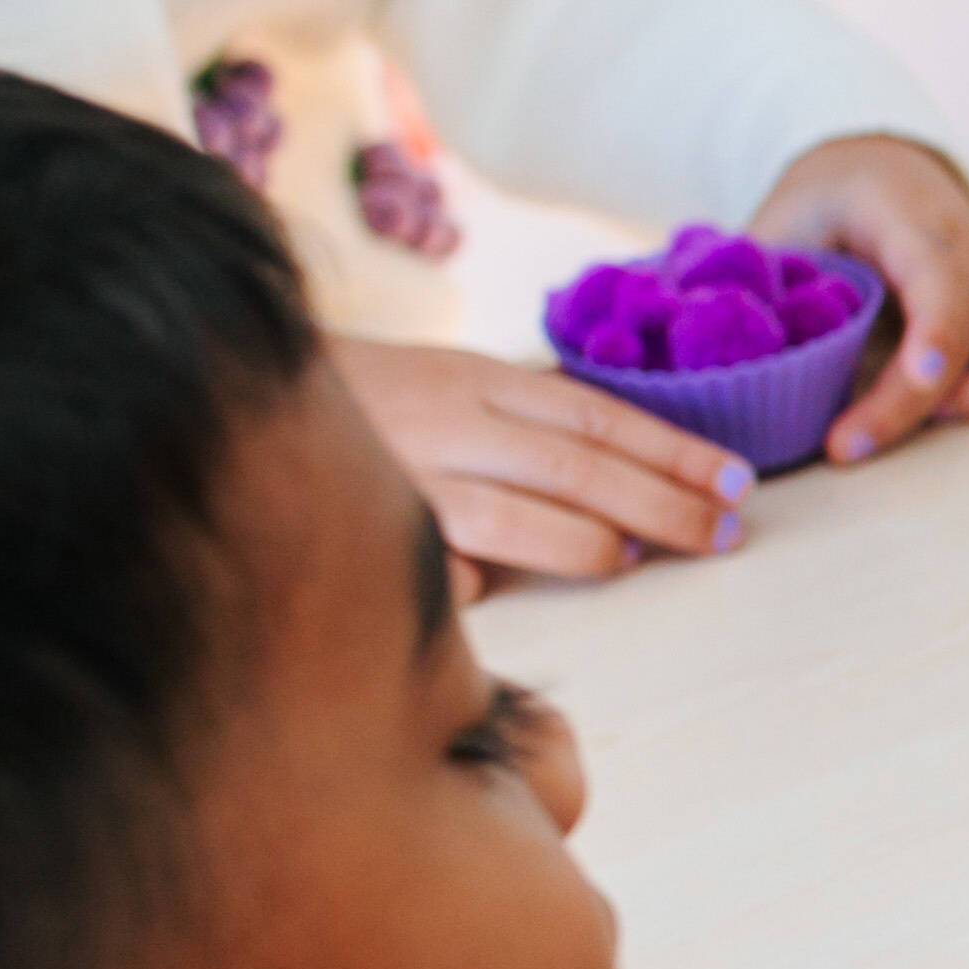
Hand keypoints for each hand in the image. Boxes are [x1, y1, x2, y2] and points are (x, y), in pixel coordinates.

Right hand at [339, 334, 748, 589]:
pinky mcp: (359, 533)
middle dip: (663, 507)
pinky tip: (510, 590)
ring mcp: (399, 479)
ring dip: (590, 548)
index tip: (738, 483)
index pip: (598, 415)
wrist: (229, 389)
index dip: (676, 451)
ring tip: (637, 559)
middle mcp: (444, 423)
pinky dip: (479, 584)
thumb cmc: (377, 404)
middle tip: (724, 534)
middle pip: (577, 468)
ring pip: (518, 523)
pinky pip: (435, 571)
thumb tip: (649, 477)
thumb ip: (536, 424)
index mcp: (476, 377)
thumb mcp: (458, 385)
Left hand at [745, 135, 968, 466]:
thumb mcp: (767, 236)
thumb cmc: (814, 214)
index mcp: (909, 219)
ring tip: (954, 420)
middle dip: (965, 391)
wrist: (862, 169)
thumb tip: (708, 360)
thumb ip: (749, 294)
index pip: (940, 285)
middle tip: (871, 428)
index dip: (934, 345)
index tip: (916, 391)